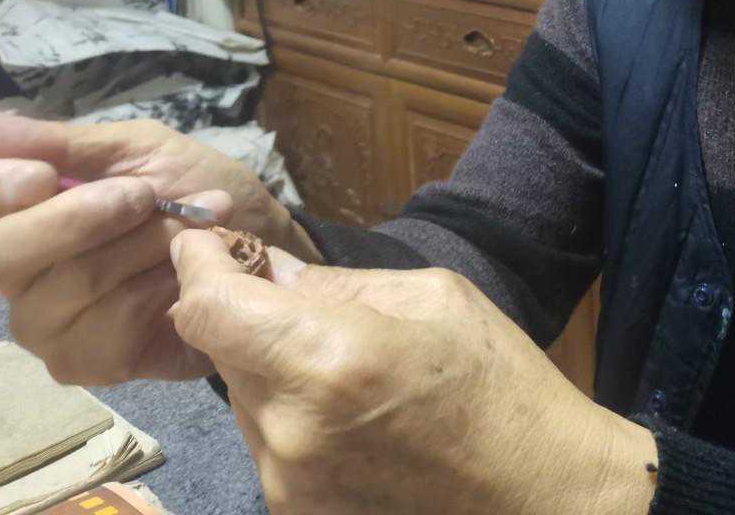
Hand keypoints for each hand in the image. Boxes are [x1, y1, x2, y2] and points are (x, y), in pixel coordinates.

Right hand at [0, 107, 322, 384]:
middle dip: (77, 218)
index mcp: (12, 210)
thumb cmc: (199, 190)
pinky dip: (154, 289)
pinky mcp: (88, 362)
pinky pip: (101, 330)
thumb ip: (58, 142)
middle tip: (144, 194)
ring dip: (136, 247)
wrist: (267, 245)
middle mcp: (15, 273)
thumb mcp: (140, 148)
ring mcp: (47, 324)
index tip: (39, 174)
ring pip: (57, 293)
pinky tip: (185, 270)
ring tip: (187, 224)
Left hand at [169, 232, 657, 514]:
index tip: (203, 246)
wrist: (537, 494)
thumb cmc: (499, 386)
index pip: (208, 309)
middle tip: (289, 297)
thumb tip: (269, 270)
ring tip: (342, 364)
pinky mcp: (297, 513)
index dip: (197, 267)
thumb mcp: (432, 299)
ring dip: (270, 369)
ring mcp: (288, 483)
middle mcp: (290, 429)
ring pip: (243, 399)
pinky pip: (268, 443)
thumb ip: (336, 284)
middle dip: (246, 316)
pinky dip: (291, 415)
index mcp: (325, 359)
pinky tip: (349, 411)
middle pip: (222, 351)